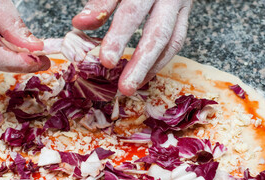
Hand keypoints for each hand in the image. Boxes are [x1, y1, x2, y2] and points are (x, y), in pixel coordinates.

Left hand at [73, 0, 192, 95]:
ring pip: (171, 41)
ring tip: (133, 87)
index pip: (131, 11)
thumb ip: (102, 2)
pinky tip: (145, 75)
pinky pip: (177, 41)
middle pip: (157, 33)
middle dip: (140, 62)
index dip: (118, 37)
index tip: (106, 61)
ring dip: (152, 67)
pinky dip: (161, 61)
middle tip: (125, 87)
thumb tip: (80, 24)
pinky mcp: (185, 14)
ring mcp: (179, 4)